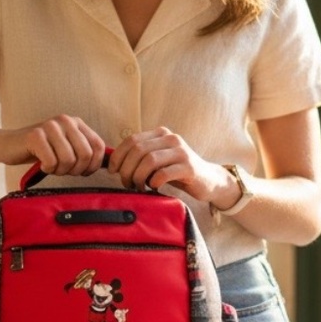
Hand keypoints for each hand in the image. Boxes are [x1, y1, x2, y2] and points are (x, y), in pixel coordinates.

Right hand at [3, 114, 105, 175]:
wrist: (8, 145)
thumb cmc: (41, 151)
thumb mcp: (67, 148)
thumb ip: (85, 152)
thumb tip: (109, 165)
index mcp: (77, 123)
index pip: (99, 146)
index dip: (94, 165)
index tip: (83, 172)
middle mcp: (66, 120)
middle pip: (85, 154)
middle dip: (76, 170)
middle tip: (64, 171)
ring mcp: (50, 126)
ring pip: (68, 159)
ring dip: (60, 170)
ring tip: (51, 166)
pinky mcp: (35, 135)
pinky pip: (51, 161)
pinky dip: (47, 169)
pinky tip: (41, 164)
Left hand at [108, 127, 232, 203]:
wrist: (208, 180)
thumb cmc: (177, 172)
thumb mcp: (158, 160)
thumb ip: (140, 157)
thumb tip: (113, 164)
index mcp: (161, 134)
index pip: (132, 140)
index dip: (118, 156)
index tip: (113, 171)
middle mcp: (171, 139)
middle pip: (138, 150)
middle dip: (127, 169)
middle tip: (126, 183)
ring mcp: (181, 152)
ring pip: (149, 160)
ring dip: (138, 177)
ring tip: (138, 187)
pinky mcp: (189, 167)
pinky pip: (163, 173)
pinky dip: (153, 182)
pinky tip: (153, 187)